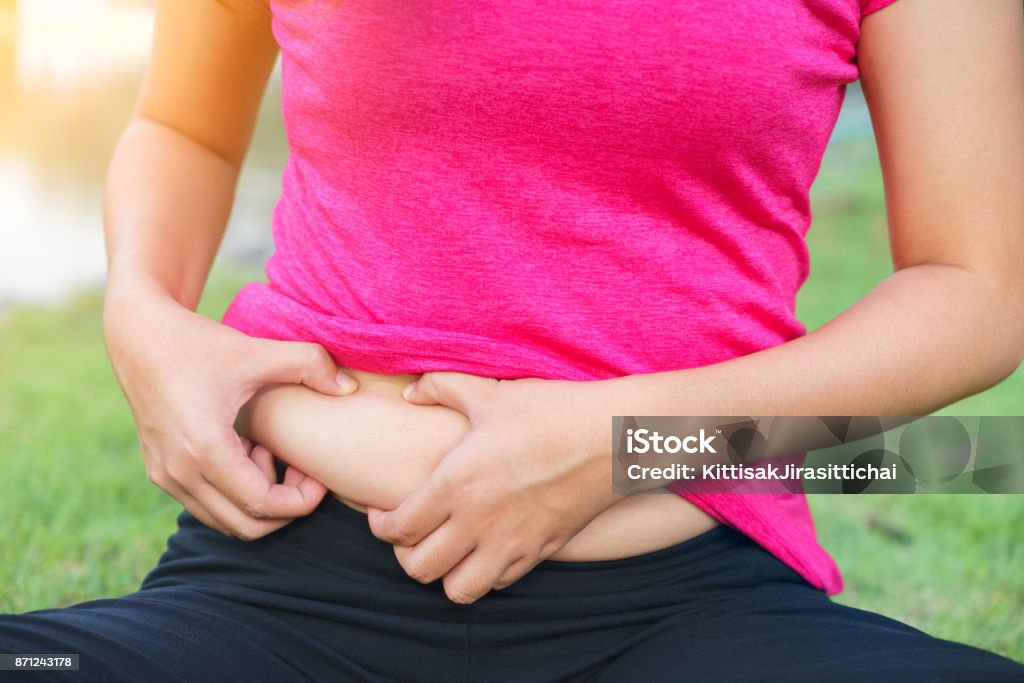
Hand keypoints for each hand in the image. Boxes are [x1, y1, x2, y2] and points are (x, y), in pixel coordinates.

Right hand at [104, 287, 357, 539]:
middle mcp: (179, 472)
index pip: (263, 506)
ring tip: (270, 453)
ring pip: (226, 522)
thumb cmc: (200, 343)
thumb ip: (309, 364)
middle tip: (300, 467)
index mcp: (205, 449)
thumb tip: (349, 388)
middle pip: (247, 526)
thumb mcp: (257, 351)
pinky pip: (208, 506)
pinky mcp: (160, 473)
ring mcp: (165, 477)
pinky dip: (235, 492)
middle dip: (284, 506)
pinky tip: (247, 450)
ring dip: (258, 500)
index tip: (317, 474)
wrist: (140, 336)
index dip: (302, 500)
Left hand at [366, 372, 621, 603]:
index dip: (380, 526)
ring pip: (458, 590)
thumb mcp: (491, 393)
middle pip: (419, 569)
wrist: (612, 437)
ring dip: (445, 574)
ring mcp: (512, 543)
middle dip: (405, 554)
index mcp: (456, 484)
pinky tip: (486, 546)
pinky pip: (500, 583)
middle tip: (412, 533)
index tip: (383, 514)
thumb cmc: (550, 411)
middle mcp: (478, 522)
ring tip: (448, 548)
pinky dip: (485, 573)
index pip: (398, 529)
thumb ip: (442, 388)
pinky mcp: (540, 552)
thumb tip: (411, 393)